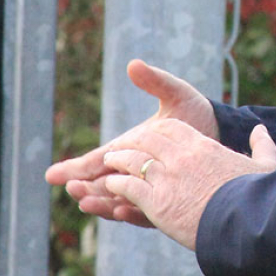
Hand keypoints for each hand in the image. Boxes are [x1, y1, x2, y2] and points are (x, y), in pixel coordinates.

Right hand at [46, 59, 219, 227]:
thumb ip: (155, 82)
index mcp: (129, 147)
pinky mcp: (167, 200)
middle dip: (85, 188)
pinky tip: (125, 209)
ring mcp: (149, 187)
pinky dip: (133, 211)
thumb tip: (133, 64)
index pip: (96, 160)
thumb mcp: (176, 94)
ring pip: (118, 201)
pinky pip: (146, 210)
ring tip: (90, 203)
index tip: (51, 175)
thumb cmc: (195, 113)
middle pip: (101, 184)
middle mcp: (134, 170)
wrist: (223, 135)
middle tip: (74, 189)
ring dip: (103, 203)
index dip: (73, 169)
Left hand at [102, 119, 275, 249]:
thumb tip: (260, 129)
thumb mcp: (265, 164)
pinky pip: (128, 187)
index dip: (156, 130)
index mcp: (204, 146)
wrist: (247, 223)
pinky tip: (111, 187)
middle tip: (120, 148)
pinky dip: (117, 185)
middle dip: (131, 142)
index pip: (172, 128)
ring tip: (108, 165)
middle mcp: (181, 158)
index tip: (148, 136)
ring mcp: (168, 179)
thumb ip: (262, 144)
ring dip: (118, 161)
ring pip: (132, 160)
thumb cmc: (258, 196)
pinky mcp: (157, 203)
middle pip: (147, 140)